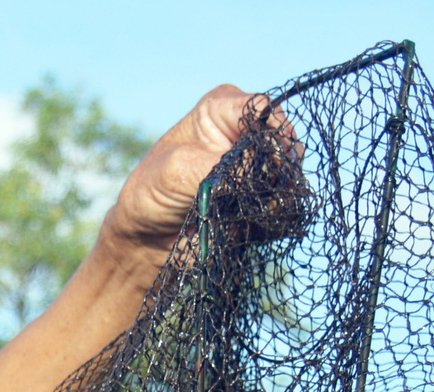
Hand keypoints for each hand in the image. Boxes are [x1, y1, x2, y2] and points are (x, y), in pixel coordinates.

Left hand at [101, 85, 296, 261]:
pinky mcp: (258, 194)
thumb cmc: (150, 196)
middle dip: (278, 160)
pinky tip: (256, 219)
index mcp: (220, 109)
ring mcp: (254, 164)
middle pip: (282, 137)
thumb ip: (218, 163)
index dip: (270, 129)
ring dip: (277, 188)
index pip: (261, 107)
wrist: (145, 242)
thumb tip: (260, 165)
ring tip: (253, 205)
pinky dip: (275, 210)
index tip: (267, 156)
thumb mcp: (176, 170)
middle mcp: (242, 132)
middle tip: (262, 184)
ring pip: (288, 169)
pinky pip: (284, 199)